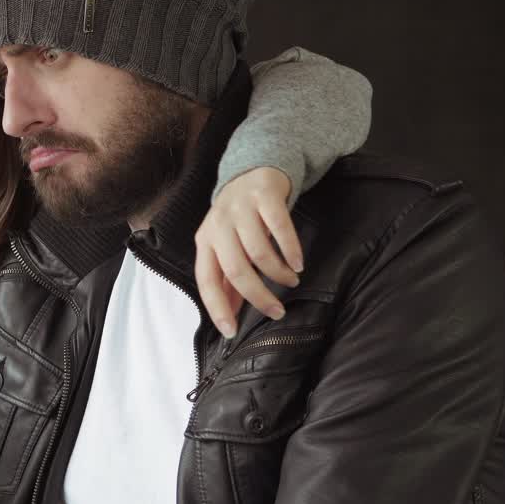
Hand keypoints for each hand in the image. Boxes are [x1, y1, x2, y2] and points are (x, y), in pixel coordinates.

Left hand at [195, 167, 303, 337]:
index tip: (232, 332)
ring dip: (277, 273)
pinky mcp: (264, 196)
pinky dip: (291, 249)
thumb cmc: (239, 219)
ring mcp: (241, 209)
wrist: (254, 171)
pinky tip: (298, 263)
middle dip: (257, 296)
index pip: (207, 280)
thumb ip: (228, 280)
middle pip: (235, 269)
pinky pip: (279, 227)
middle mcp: (218, 225)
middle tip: (276, 312)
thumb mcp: (226, 246)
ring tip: (290, 281)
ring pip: (258, 251)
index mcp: (205, 241)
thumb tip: (230, 316)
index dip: (217, 307)